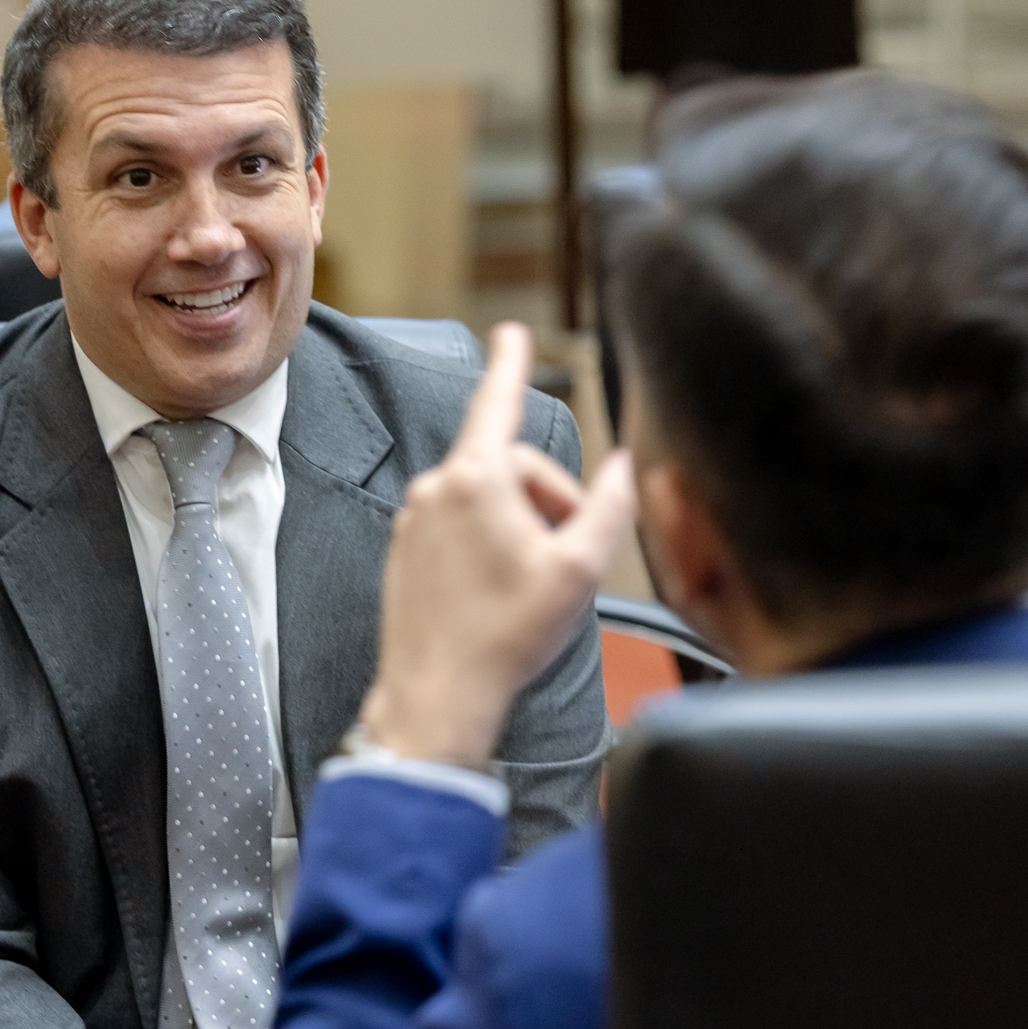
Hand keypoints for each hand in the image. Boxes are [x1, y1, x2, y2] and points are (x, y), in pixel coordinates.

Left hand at [360, 323, 636, 770]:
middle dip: (550, 505)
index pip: (498, 403)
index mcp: (476, 480)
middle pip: (513, 471)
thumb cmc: (506, 636)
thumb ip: (610, 508)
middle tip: (568, 561)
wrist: (437, 696)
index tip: (511, 332)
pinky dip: (489, 552)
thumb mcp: (580, 570)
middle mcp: (436, 490)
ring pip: (488, 505)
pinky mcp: (405, 554)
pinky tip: (499, 599)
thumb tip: (623, 467)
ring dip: (522, 532)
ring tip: (532, 588)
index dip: (511, 364)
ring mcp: (414, 523)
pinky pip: (460, 533)